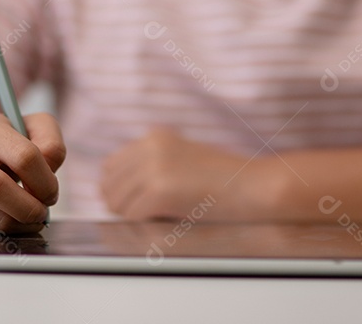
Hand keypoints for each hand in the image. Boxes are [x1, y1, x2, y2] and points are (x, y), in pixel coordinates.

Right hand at [0, 112, 65, 235]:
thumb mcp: (27, 128)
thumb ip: (50, 141)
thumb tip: (50, 169)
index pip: (23, 156)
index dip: (45, 181)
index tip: (50, 191)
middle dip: (29, 207)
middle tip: (41, 211)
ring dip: (20, 223)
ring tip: (27, 215)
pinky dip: (3, 230)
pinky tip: (4, 216)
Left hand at [100, 127, 255, 219]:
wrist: (252, 186)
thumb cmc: (225, 177)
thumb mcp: (184, 156)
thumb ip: (154, 163)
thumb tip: (122, 189)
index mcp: (154, 136)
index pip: (112, 164)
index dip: (116, 187)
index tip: (127, 201)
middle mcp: (150, 147)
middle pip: (109, 183)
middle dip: (119, 202)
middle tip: (137, 216)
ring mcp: (153, 168)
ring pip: (116, 200)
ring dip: (129, 214)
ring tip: (151, 218)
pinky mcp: (159, 191)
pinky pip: (132, 215)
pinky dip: (141, 224)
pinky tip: (160, 222)